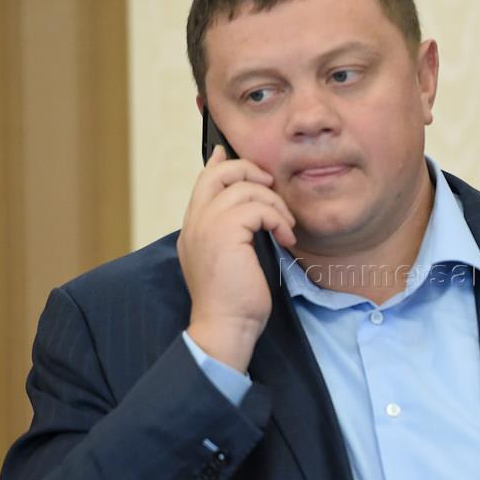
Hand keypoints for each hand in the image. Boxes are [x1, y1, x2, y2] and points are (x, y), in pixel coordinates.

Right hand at [178, 145, 296, 370]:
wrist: (227, 326)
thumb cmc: (235, 301)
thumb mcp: (231, 259)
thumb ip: (233, 232)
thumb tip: (250, 210)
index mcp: (194, 229)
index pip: (203, 182)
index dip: (219, 163)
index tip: (230, 153)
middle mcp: (195, 223)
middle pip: (219, 173)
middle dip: (249, 171)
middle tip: (271, 185)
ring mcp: (207, 226)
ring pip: (245, 188)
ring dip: (274, 204)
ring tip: (285, 227)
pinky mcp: (225, 233)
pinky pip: (257, 208)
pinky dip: (278, 219)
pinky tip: (285, 237)